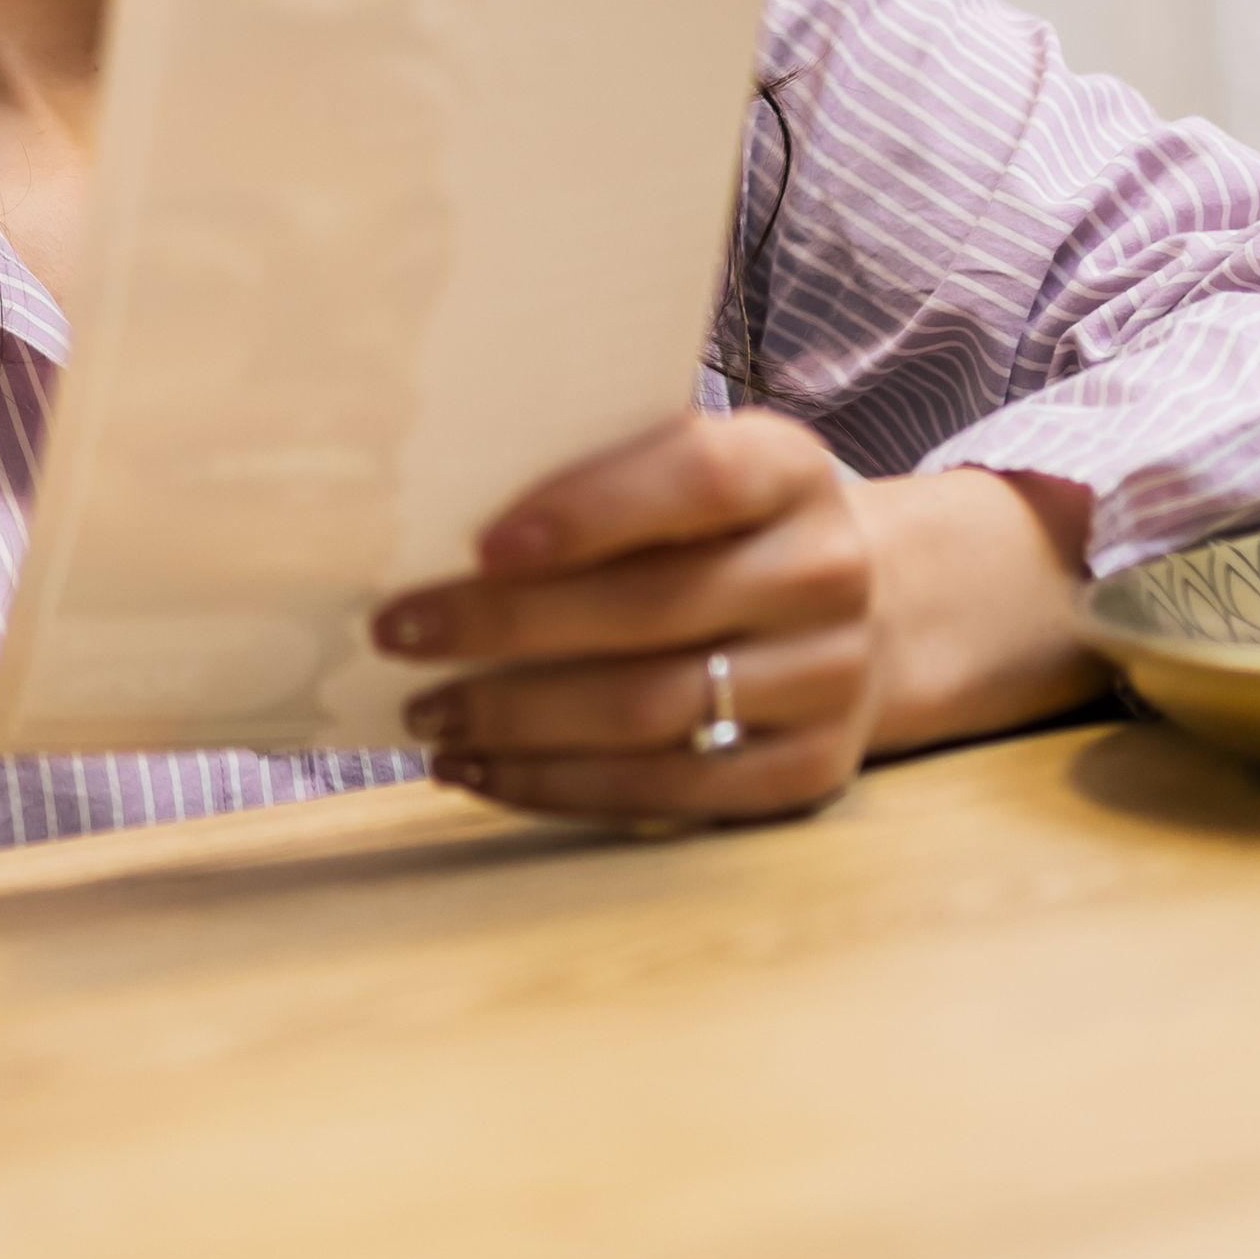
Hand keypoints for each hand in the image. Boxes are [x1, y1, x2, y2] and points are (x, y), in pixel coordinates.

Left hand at [367, 416, 1093, 827]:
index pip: (697, 479)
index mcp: (790, 470)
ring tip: (427, 715)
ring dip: (518, 720)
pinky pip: (667, 788)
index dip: (590, 511)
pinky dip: (558, 785)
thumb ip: (601, 476)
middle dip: (507, 626)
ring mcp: (828, 679)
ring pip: (651, 709)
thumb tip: (433, 516)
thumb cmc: (719, 530)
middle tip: (399, 634)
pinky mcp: (808, 770)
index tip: (482, 545)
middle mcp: (826, 572)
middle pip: (652, 608)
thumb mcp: (689, 469)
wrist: (861, 613)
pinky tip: (480, 772)